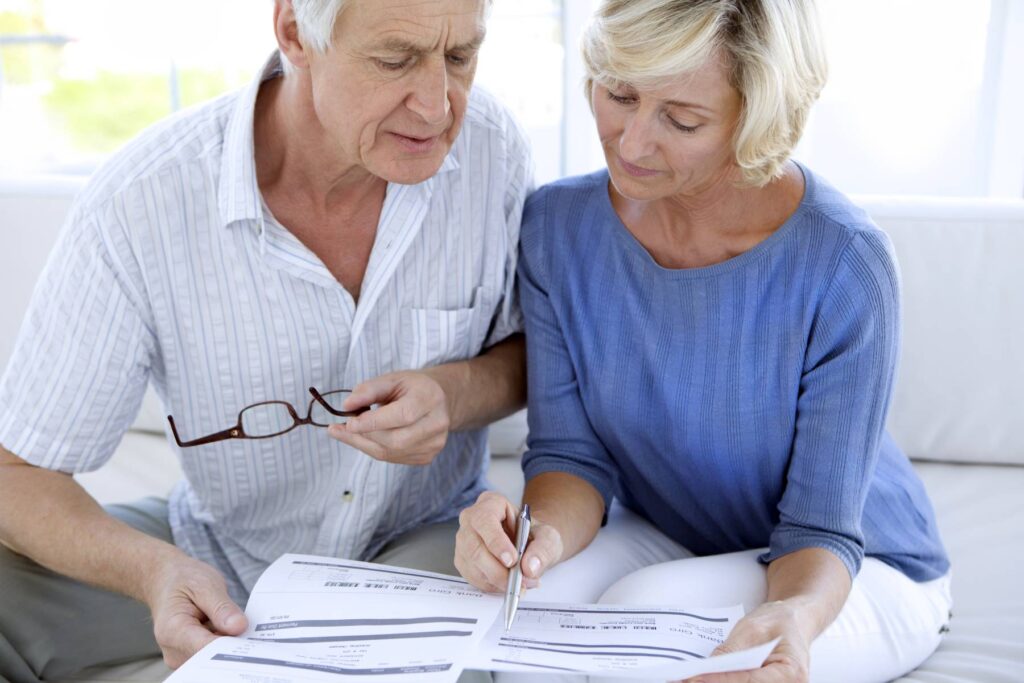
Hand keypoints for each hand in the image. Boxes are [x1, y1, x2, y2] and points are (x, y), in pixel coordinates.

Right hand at [145, 551, 247, 668]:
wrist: (167, 582)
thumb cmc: (184, 581)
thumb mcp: (205, 585)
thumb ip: (221, 607)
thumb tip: (239, 627)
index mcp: (173, 630)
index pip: (206, 649)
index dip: (230, 646)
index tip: (249, 637)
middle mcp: (173, 649)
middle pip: (212, 657)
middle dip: (233, 644)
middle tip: (245, 625)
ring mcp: (181, 656)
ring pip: (216, 658)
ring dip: (230, 642)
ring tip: (232, 622)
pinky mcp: (190, 656)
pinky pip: (214, 655)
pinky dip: (225, 643)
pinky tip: (228, 629)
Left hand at [327, 371, 449, 464]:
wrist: (436, 400)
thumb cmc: (411, 388)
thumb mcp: (391, 379)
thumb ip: (368, 390)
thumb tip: (347, 406)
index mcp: (430, 398)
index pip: (403, 416)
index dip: (373, 423)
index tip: (348, 423)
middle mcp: (437, 423)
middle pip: (396, 440)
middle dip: (365, 436)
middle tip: (341, 428)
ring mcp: (434, 443)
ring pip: (391, 453)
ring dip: (364, 444)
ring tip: (348, 433)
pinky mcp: (427, 456)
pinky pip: (392, 459)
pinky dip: (374, 449)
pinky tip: (366, 438)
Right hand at [454, 491, 563, 592]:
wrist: (530, 546)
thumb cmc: (535, 535)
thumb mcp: (548, 537)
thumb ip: (542, 550)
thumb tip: (529, 567)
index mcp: (491, 503)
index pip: (485, 520)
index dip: (496, 542)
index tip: (512, 560)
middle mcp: (472, 520)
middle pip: (475, 546)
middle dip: (497, 569)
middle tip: (519, 581)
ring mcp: (464, 540)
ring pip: (472, 564)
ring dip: (497, 580)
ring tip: (520, 584)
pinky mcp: (463, 560)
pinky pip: (473, 577)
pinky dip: (491, 585)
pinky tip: (507, 583)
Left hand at [679, 601, 809, 682]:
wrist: (794, 622)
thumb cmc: (777, 622)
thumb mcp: (751, 629)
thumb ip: (730, 651)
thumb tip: (705, 670)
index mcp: (791, 672)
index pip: (750, 681)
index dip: (720, 681)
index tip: (694, 679)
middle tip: (687, 680)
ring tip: (691, 679)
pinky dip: (723, 682)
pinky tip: (705, 678)